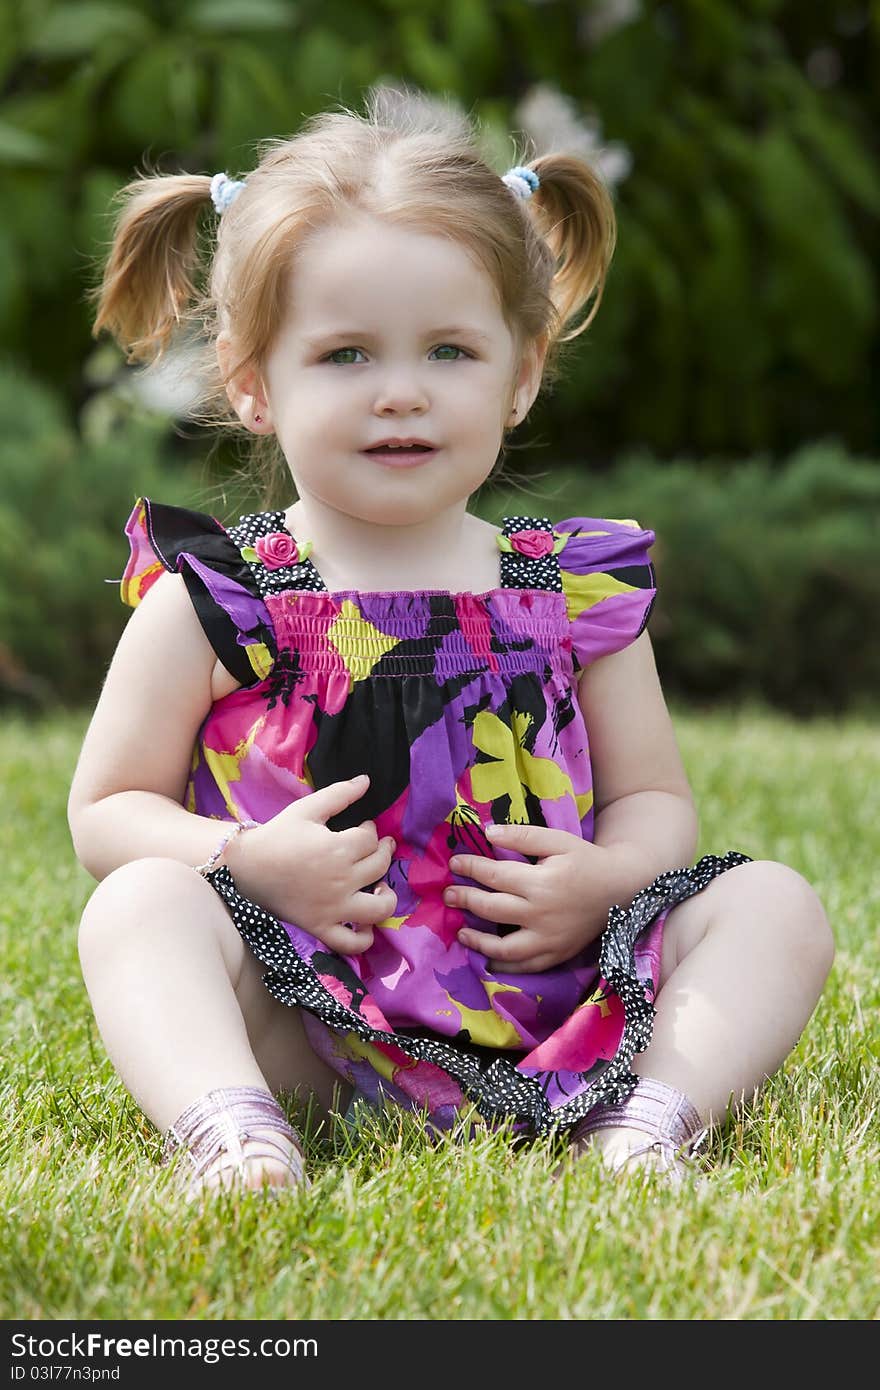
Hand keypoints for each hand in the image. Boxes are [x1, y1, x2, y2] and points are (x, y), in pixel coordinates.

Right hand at [226, 774, 396, 954]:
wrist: (245, 867)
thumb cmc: (277, 836)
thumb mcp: (306, 809)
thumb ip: (339, 794)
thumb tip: (366, 781)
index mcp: (338, 848)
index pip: (371, 838)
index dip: (370, 829)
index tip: (361, 827)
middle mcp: (341, 880)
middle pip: (379, 866)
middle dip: (382, 852)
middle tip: (374, 847)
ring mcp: (333, 907)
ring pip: (378, 908)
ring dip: (387, 896)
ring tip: (380, 886)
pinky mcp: (322, 927)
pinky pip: (352, 943)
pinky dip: (365, 938)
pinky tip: (366, 923)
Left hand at [445, 824, 642, 972]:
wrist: (620, 888)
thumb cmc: (586, 860)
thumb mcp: (557, 840)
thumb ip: (522, 836)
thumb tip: (487, 833)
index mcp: (541, 882)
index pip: (494, 876)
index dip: (470, 868)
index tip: (454, 863)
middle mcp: (542, 914)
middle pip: (492, 909)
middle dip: (465, 900)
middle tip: (448, 895)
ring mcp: (550, 940)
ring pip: (504, 948)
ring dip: (478, 941)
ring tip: (461, 932)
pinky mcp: (557, 955)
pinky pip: (525, 967)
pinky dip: (504, 967)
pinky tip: (489, 960)